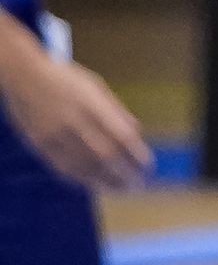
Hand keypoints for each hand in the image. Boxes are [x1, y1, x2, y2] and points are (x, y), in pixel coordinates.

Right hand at [1, 46, 152, 192]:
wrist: (23, 76)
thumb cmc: (65, 78)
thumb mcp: (95, 85)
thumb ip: (116, 110)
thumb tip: (136, 132)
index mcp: (92, 104)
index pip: (120, 135)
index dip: (136, 154)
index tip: (147, 166)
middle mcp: (74, 121)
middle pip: (105, 155)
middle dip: (124, 173)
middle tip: (138, 184)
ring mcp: (55, 135)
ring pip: (84, 165)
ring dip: (105, 180)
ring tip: (120, 188)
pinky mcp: (40, 144)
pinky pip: (63, 167)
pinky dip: (82, 178)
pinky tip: (94, 183)